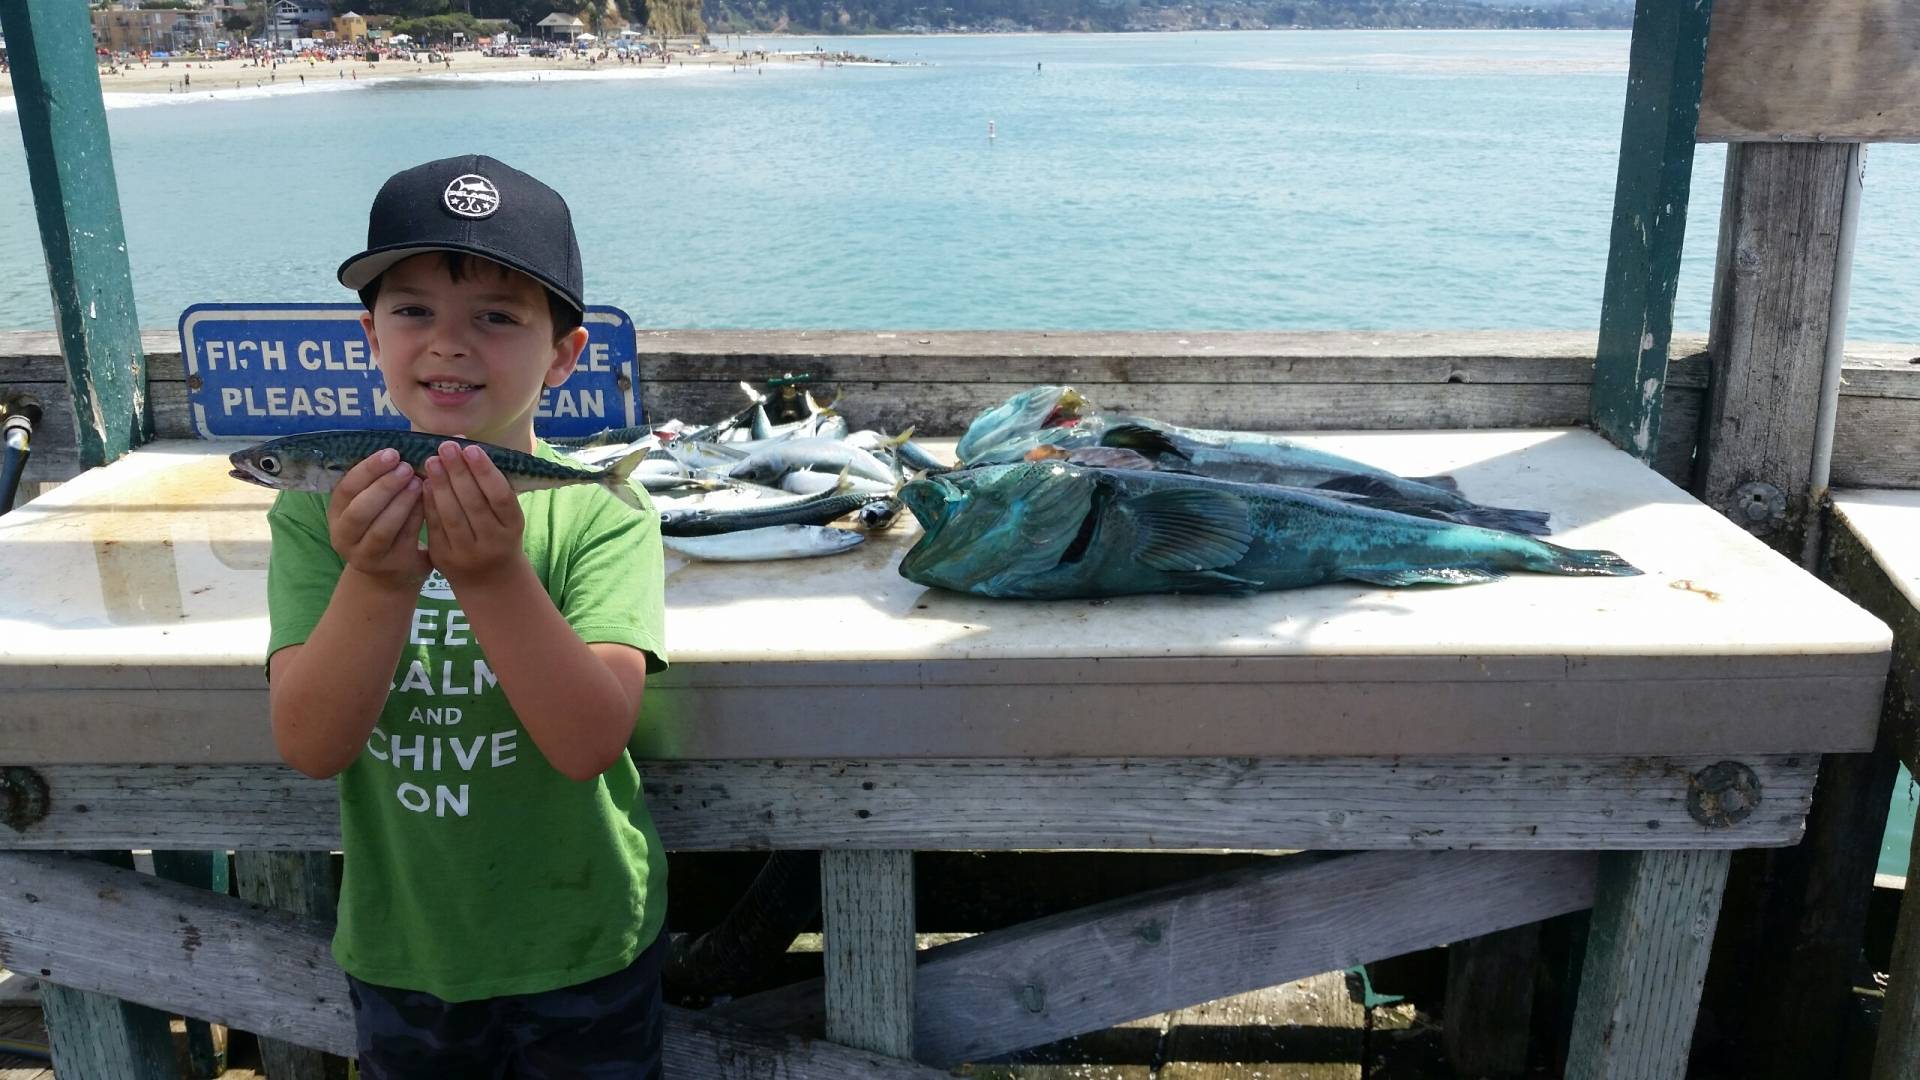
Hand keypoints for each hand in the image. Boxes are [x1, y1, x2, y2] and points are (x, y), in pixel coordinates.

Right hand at [327, 447, 429, 591]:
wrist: (391, 572)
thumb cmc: (384, 526)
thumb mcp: (373, 504)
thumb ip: (379, 482)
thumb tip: (401, 449)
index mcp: (337, 514)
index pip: (346, 489)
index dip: (368, 470)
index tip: (391, 453)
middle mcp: (344, 537)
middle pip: (360, 511)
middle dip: (384, 486)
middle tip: (407, 468)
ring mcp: (366, 556)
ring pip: (382, 528)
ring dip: (401, 503)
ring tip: (418, 483)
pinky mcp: (392, 566)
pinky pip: (405, 539)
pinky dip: (416, 518)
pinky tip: (428, 501)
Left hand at [422, 440, 526, 588]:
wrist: (489, 579)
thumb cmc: (499, 535)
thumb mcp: (507, 517)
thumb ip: (493, 490)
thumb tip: (469, 451)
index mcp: (513, 528)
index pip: (500, 497)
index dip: (485, 472)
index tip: (471, 449)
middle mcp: (493, 542)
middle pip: (474, 503)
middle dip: (458, 472)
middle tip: (446, 446)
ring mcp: (468, 553)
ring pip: (452, 515)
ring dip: (441, 485)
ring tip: (432, 460)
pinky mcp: (444, 559)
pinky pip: (435, 527)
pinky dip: (429, 503)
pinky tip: (425, 483)